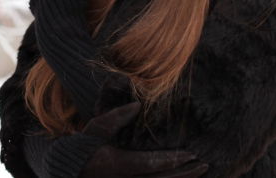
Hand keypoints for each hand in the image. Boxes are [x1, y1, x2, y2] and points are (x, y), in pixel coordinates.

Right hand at [77, 103, 207, 177]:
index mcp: (119, 164)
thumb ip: (115, 117)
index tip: (191, 154)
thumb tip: (138, 104)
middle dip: (185, 173)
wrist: (72, 170)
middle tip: (203, 164)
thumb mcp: (96, 128)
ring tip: (200, 172)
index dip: (173, 160)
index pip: (151, 164)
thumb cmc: (85, 146)